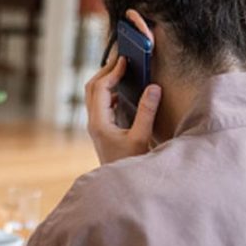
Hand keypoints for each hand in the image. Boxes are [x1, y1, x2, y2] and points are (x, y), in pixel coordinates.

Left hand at [84, 10, 161, 164]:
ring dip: (105, 80)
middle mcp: (93, 122)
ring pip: (93, 95)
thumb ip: (147, 112)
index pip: (101, 88)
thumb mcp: (141, 138)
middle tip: (122, 59)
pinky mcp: (100, 129)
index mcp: (99, 123)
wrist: (120, 186)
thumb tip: (154, 87)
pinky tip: (122, 91)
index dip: (112, 72)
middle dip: (105, 71)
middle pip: (91, 88)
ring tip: (122, 70)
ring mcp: (95, 126)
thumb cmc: (131, 164)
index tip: (125, 61)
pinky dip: (108, 91)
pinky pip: (99, 103)